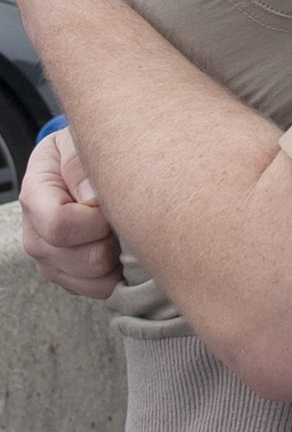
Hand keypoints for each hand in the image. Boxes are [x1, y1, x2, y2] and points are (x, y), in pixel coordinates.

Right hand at [19, 129, 122, 297]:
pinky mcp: (68, 277)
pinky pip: (101, 290)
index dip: (95, 218)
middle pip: (84, 258)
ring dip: (117, 254)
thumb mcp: (77, 141)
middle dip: (112, 236)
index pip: (60, 225)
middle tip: (118, 213)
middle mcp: (35, 235)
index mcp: (34, 196)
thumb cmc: (82, 152)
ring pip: (95, 279)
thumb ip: (80, 163)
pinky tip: (116, 244)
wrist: (79, 167)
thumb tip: (92, 199)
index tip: (109, 200)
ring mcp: (50, 262)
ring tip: (116, 226)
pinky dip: (117, 271)